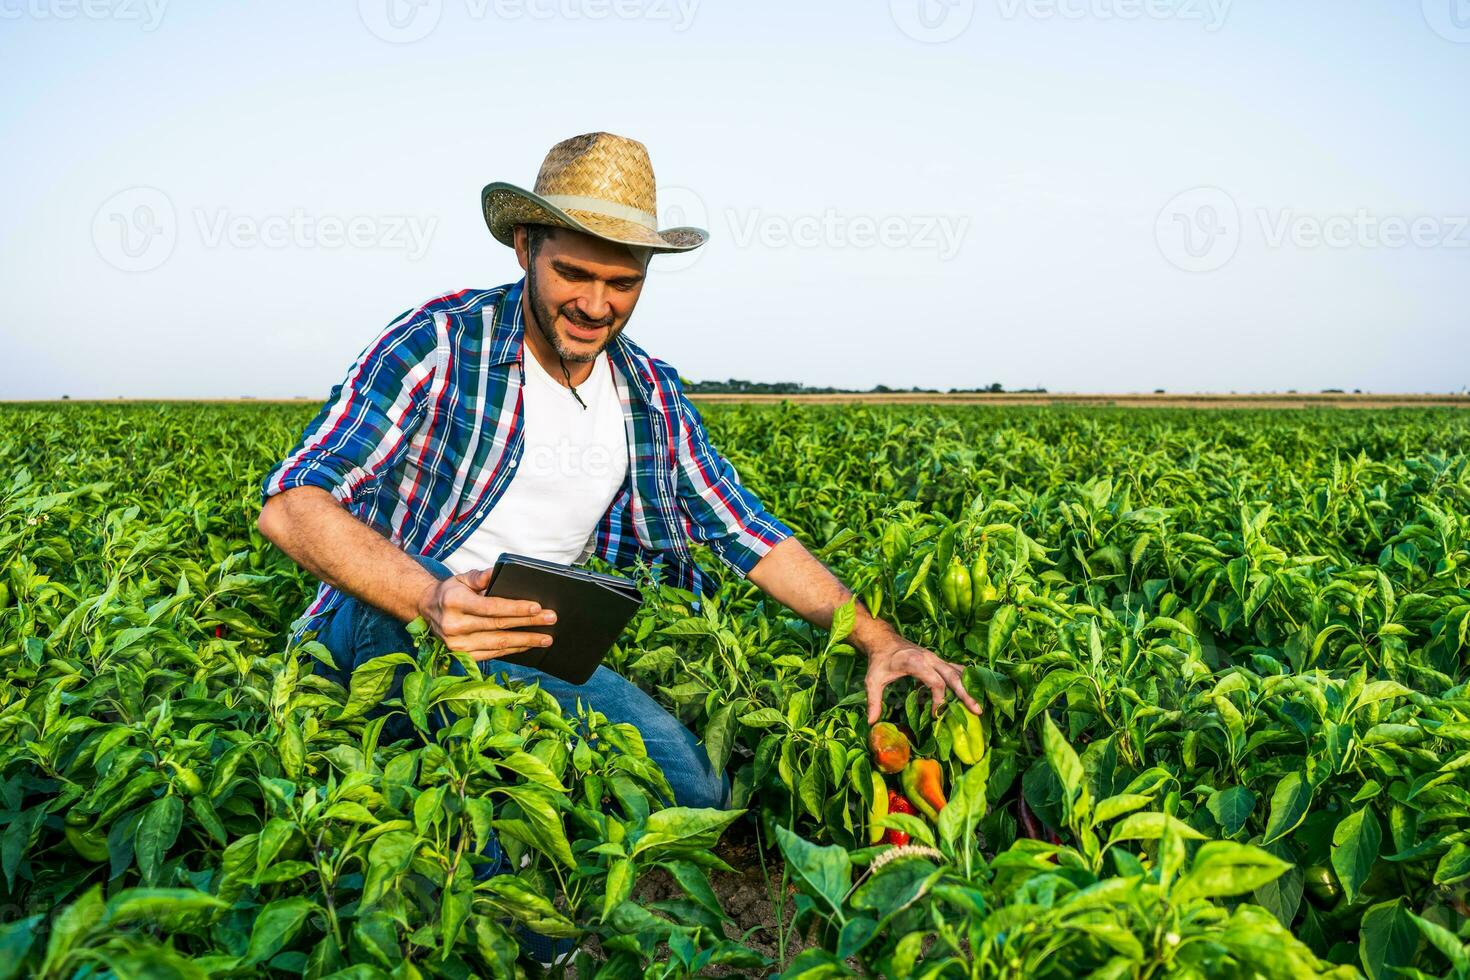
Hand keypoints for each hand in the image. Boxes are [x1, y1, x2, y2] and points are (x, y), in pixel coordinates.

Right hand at [417, 567, 556, 660]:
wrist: (428, 610)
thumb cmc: (450, 592)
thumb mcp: (461, 578)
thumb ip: (480, 576)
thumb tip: (496, 573)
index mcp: (454, 602)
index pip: (491, 607)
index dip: (515, 608)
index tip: (537, 607)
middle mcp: (454, 625)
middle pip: (498, 626)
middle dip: (528, 623)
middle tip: (550, 619)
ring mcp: (457, 644)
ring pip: (498, 643)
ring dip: (525, 641)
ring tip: (546, 637)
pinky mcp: (462, 656)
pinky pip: (492, 654)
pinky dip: (513, 650)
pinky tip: (528, 644)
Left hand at [863, 638, 981, 724]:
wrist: (883, 640)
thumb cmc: (879, 660)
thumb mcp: (873, 680)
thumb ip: (874, 700)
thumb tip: (871, 722)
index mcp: (915, 662)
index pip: (935, 682)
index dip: (938, 700)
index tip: (934, 715)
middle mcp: (929, 658)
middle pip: (952, 676)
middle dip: (965, 693)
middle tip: (977, 710)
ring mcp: (935, 658)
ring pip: (957, 671)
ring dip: (968, 687)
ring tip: (978, 704)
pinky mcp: (937, 660)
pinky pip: (954, 669)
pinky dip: (964, 679)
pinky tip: (972, 690)